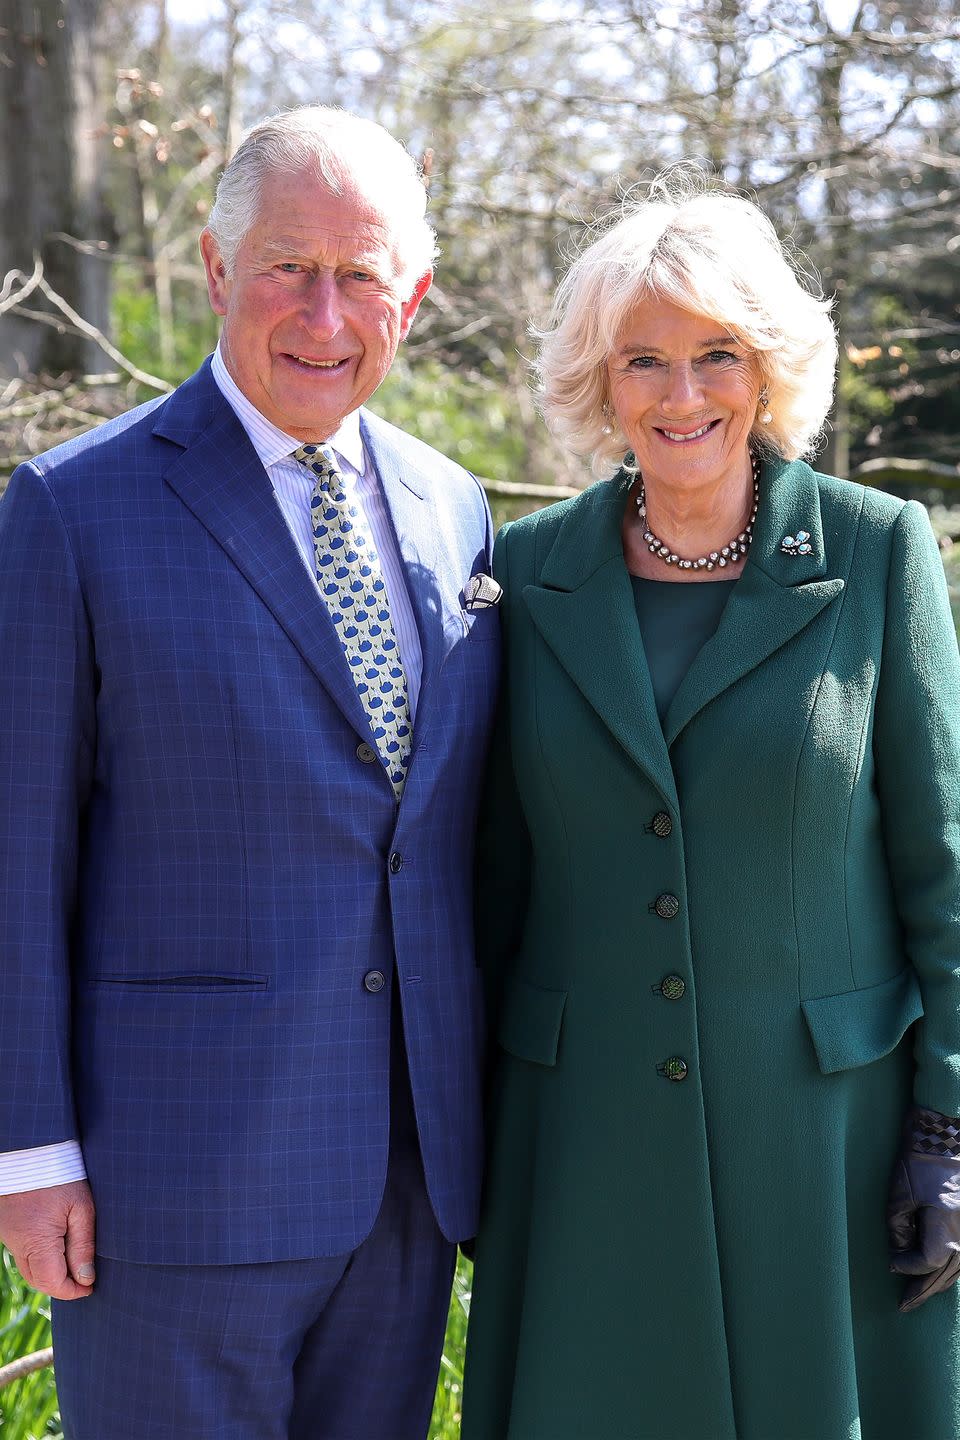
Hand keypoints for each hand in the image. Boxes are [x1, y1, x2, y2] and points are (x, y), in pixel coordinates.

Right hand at [0, 1180, 95, 1299]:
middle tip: (85, 1279)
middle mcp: (18, 1244)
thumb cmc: (60, 1175)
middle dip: (62, 1285)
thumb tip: (87, 1277)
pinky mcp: (7, 1229)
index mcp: (37, 1241)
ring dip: (50, 1274)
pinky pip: (23, 1254)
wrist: (31, 1150)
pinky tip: (57, 1248)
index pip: (53, 1283)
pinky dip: (39, 1259)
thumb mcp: (81, 1208)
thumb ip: (83, 1245)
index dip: (73, 1291)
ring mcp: (10, 1237)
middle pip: (39, 1281)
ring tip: (74, 1265)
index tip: (91, 1288)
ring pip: (29, 1270)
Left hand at [888, 1106, 959, 1312]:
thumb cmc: (918, 1162)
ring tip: (919, 1295)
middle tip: (905, 1305)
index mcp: (947, 1225)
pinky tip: (938, 1275)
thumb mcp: (899, 1193)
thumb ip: (898, 1227)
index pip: (928, 1262)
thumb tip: (899, 1252)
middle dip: (924, 1290)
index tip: (890, 1265)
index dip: (907, 1268)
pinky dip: (950, 1269)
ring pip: (958, 1268)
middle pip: (946, 1272)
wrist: (946, 1138)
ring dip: (938, 1283)